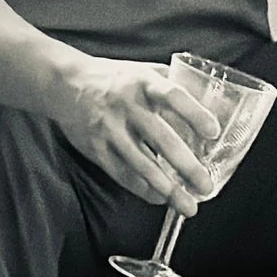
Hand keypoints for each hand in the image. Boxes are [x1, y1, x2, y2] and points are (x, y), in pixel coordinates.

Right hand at [50, 57, 220, 214]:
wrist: (63, 82)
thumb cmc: (112, 78)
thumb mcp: (143, 71)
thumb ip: (173, 85)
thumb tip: (214, 105)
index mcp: (142, 82)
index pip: (172, 96)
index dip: (194, 114)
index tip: (213, 132)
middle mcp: (126, 105)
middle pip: (160, 138)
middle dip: (186, 166)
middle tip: (205, 186)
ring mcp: (108, 128)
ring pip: (140, 163)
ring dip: (166, 187)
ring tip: (187, 206)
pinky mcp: (95, 146)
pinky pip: (121, 172)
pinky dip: (141, 188)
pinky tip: (159, 198)